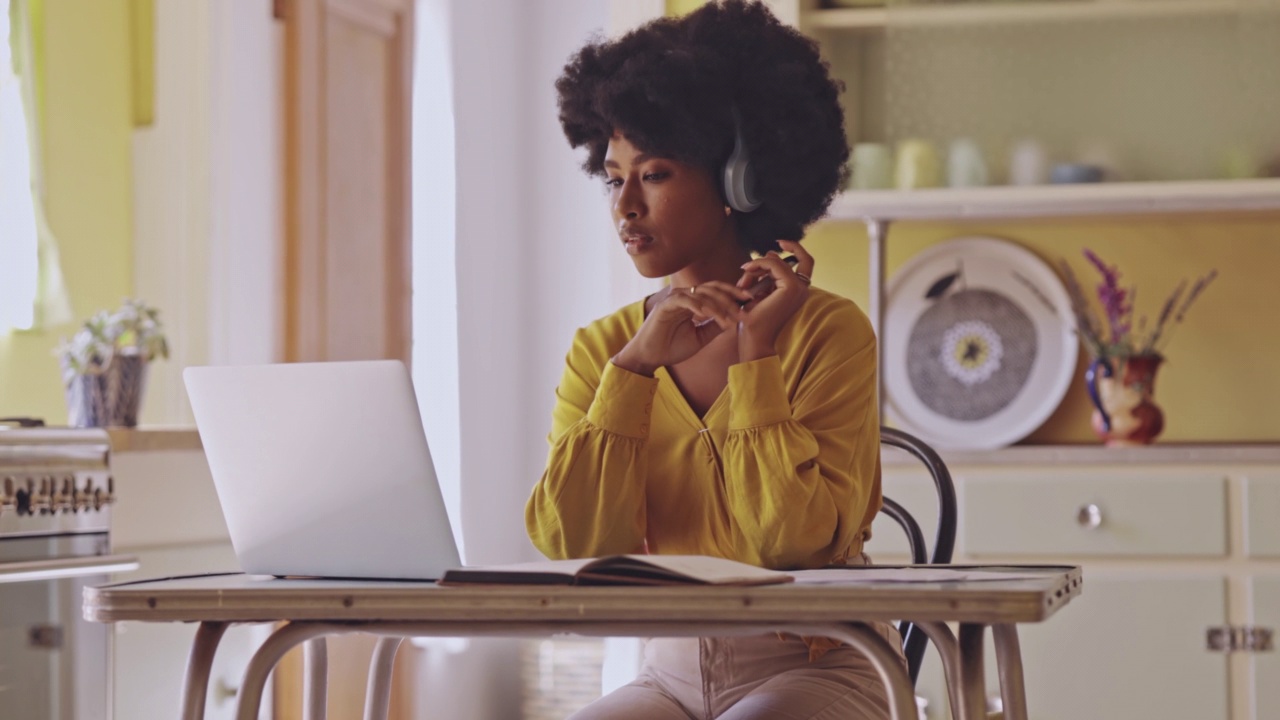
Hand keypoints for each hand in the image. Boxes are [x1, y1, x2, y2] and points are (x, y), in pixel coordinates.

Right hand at [612, 281, 752, 375]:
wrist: (649, 357)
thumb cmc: (671, 347)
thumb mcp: (700, 337)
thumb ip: (715, 327)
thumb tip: (735, 320)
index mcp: (693, 302)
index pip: (716, 291)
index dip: (733, 293)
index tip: (750, 300)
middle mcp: (685, 296)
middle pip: (712, 288)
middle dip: (731, 296)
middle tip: (745, 306)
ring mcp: (674, 299)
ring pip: (701, 293)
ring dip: (717, 305)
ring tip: (730, 318)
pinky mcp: (664, 306)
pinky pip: (684, 300)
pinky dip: (697, 305)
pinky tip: (707, 314)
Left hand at [735, 240, 813, 360]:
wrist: (753, 339)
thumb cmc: (753, 320)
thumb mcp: (759, 291)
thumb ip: (766, 273)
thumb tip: (770, 252)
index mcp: (798, 291)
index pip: (804, 262)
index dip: (794, 248)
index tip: (778, 243)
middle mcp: (802, 290)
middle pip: (793, 259)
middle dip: (766, 261)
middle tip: (747, 270)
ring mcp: (799, 289)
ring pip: (779, 261)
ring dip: (757, 266)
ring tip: (743, 279)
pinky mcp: (791, 288)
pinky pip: (775, 264)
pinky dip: (759, 263)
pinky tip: (746, 271)